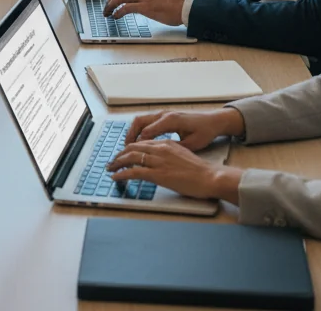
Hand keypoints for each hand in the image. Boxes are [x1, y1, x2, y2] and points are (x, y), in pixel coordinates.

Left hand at [103, 0, 184, 25]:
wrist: (185, 7)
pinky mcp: (145, 6)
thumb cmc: (174, 3)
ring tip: (108, 13)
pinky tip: (116, 16)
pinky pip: (126, 7)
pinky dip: (118, 12)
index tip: (111, 1)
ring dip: (111, 5)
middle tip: (106, 8)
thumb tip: (136, 1)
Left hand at [107, 137, 242, 202]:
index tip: (123, 154)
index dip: (129, 148)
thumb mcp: (183, 156)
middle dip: (120, 154)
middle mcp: (160, 148)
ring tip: (110, 168)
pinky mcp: (158, 174)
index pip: (142, 143)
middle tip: (112, 161)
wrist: (210, 177)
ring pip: (131, 158)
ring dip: (117, 163)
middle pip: (133, 148)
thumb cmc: (200, 171)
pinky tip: (116, 177)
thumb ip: (169, 155)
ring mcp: (158, 161)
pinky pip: (134, 172)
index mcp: (166, 143)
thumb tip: (161, 161)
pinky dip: (122, 173)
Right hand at [122, 108, 244, 150]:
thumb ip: (174, 148)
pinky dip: (140, 129)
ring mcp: (164, 113)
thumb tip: (159, 156)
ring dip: (133, 131)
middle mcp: (164, 114)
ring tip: (128, 146)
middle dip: (130, 136)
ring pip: (142, 119)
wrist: (214, 120)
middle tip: (124, 150)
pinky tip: (140, 140)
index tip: (130, 155)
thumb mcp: (191, 144)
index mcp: (170, 120)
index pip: (147, 131)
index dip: (137, 144)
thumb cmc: (204, 132)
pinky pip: (147, 120)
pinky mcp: (165, 115)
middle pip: (140, 122)